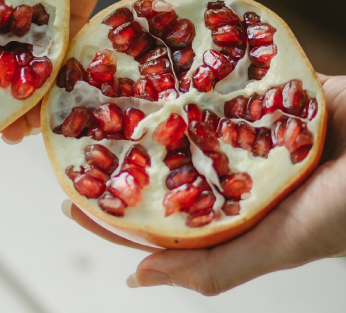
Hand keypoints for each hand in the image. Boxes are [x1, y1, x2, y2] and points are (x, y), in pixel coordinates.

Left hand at [62, 73, 345, 295]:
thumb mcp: (277, 246)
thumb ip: (212, 267)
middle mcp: (233, 175)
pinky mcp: (267, 94)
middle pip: (165, 166)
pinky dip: (191, 76)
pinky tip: (154, 68)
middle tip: (76, 142)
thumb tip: (138, 279)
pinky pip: (220, 83)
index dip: (114, 215)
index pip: (158, 220)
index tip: (70, 200)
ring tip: (103, 101)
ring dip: (149, 113)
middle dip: (122, 158)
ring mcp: (248, 133)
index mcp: (232, 216)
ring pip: (186, 122)